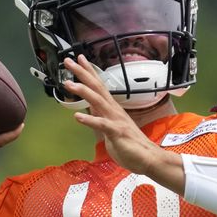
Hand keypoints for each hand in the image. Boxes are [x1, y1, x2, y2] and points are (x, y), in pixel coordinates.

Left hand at [63, 55, 183, 192]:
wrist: (148, 158)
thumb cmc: (130, 144)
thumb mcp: (110, 127)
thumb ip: (101, 117)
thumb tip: (90, 109)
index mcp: (111, 108)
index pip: (98, 85)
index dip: (88, 71)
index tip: (78, 59)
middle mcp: (113, 110)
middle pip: (96, 87)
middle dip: (82, 73)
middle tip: (68, 61)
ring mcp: (115, 120)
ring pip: (98, 101)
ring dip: (83, 91)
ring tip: (68, 84)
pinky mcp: (116, 133)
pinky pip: (102, 125)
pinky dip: (89, 120)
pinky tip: (77, 117)